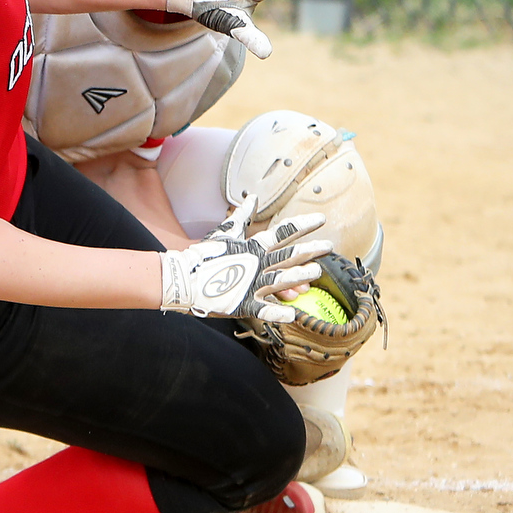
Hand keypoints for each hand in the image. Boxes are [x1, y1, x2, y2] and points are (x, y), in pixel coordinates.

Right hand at [157, 197, 330, 321]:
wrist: (183, 277)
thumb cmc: (204, 255)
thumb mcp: (225, 232)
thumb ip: (242, 216)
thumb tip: (252, 197)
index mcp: (253, 246)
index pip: (282, 232)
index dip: (302, 225)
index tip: (320, 220)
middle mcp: (256, 263)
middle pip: (288, 255)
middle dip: (310, 249)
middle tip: (329, 246)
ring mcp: (250, 283)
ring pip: (280, 279)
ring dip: (299, 275)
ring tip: (316, 273)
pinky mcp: (242, 303)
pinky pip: (263, 309)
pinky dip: (277, 312)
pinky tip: (293, 314)